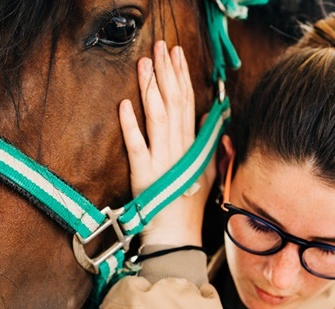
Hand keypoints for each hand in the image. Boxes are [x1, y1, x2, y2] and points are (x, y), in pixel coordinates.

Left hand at [120, 41, 215, 245]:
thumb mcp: (205, 170)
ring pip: (158, 117)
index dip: (181, 76)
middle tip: (161, 47)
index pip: (187, 103)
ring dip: (151, 89)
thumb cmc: (189, 205)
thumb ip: (208, 142)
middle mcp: (178, 148)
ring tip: (145, 64)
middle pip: (173, 103)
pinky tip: (125, 104)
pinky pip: (137, 146)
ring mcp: (161, 160)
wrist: (178, 235)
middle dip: (167, 72)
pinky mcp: (144, 173)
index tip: (176, 54)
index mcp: (191, 145)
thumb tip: (209, 117)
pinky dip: (131, 125)